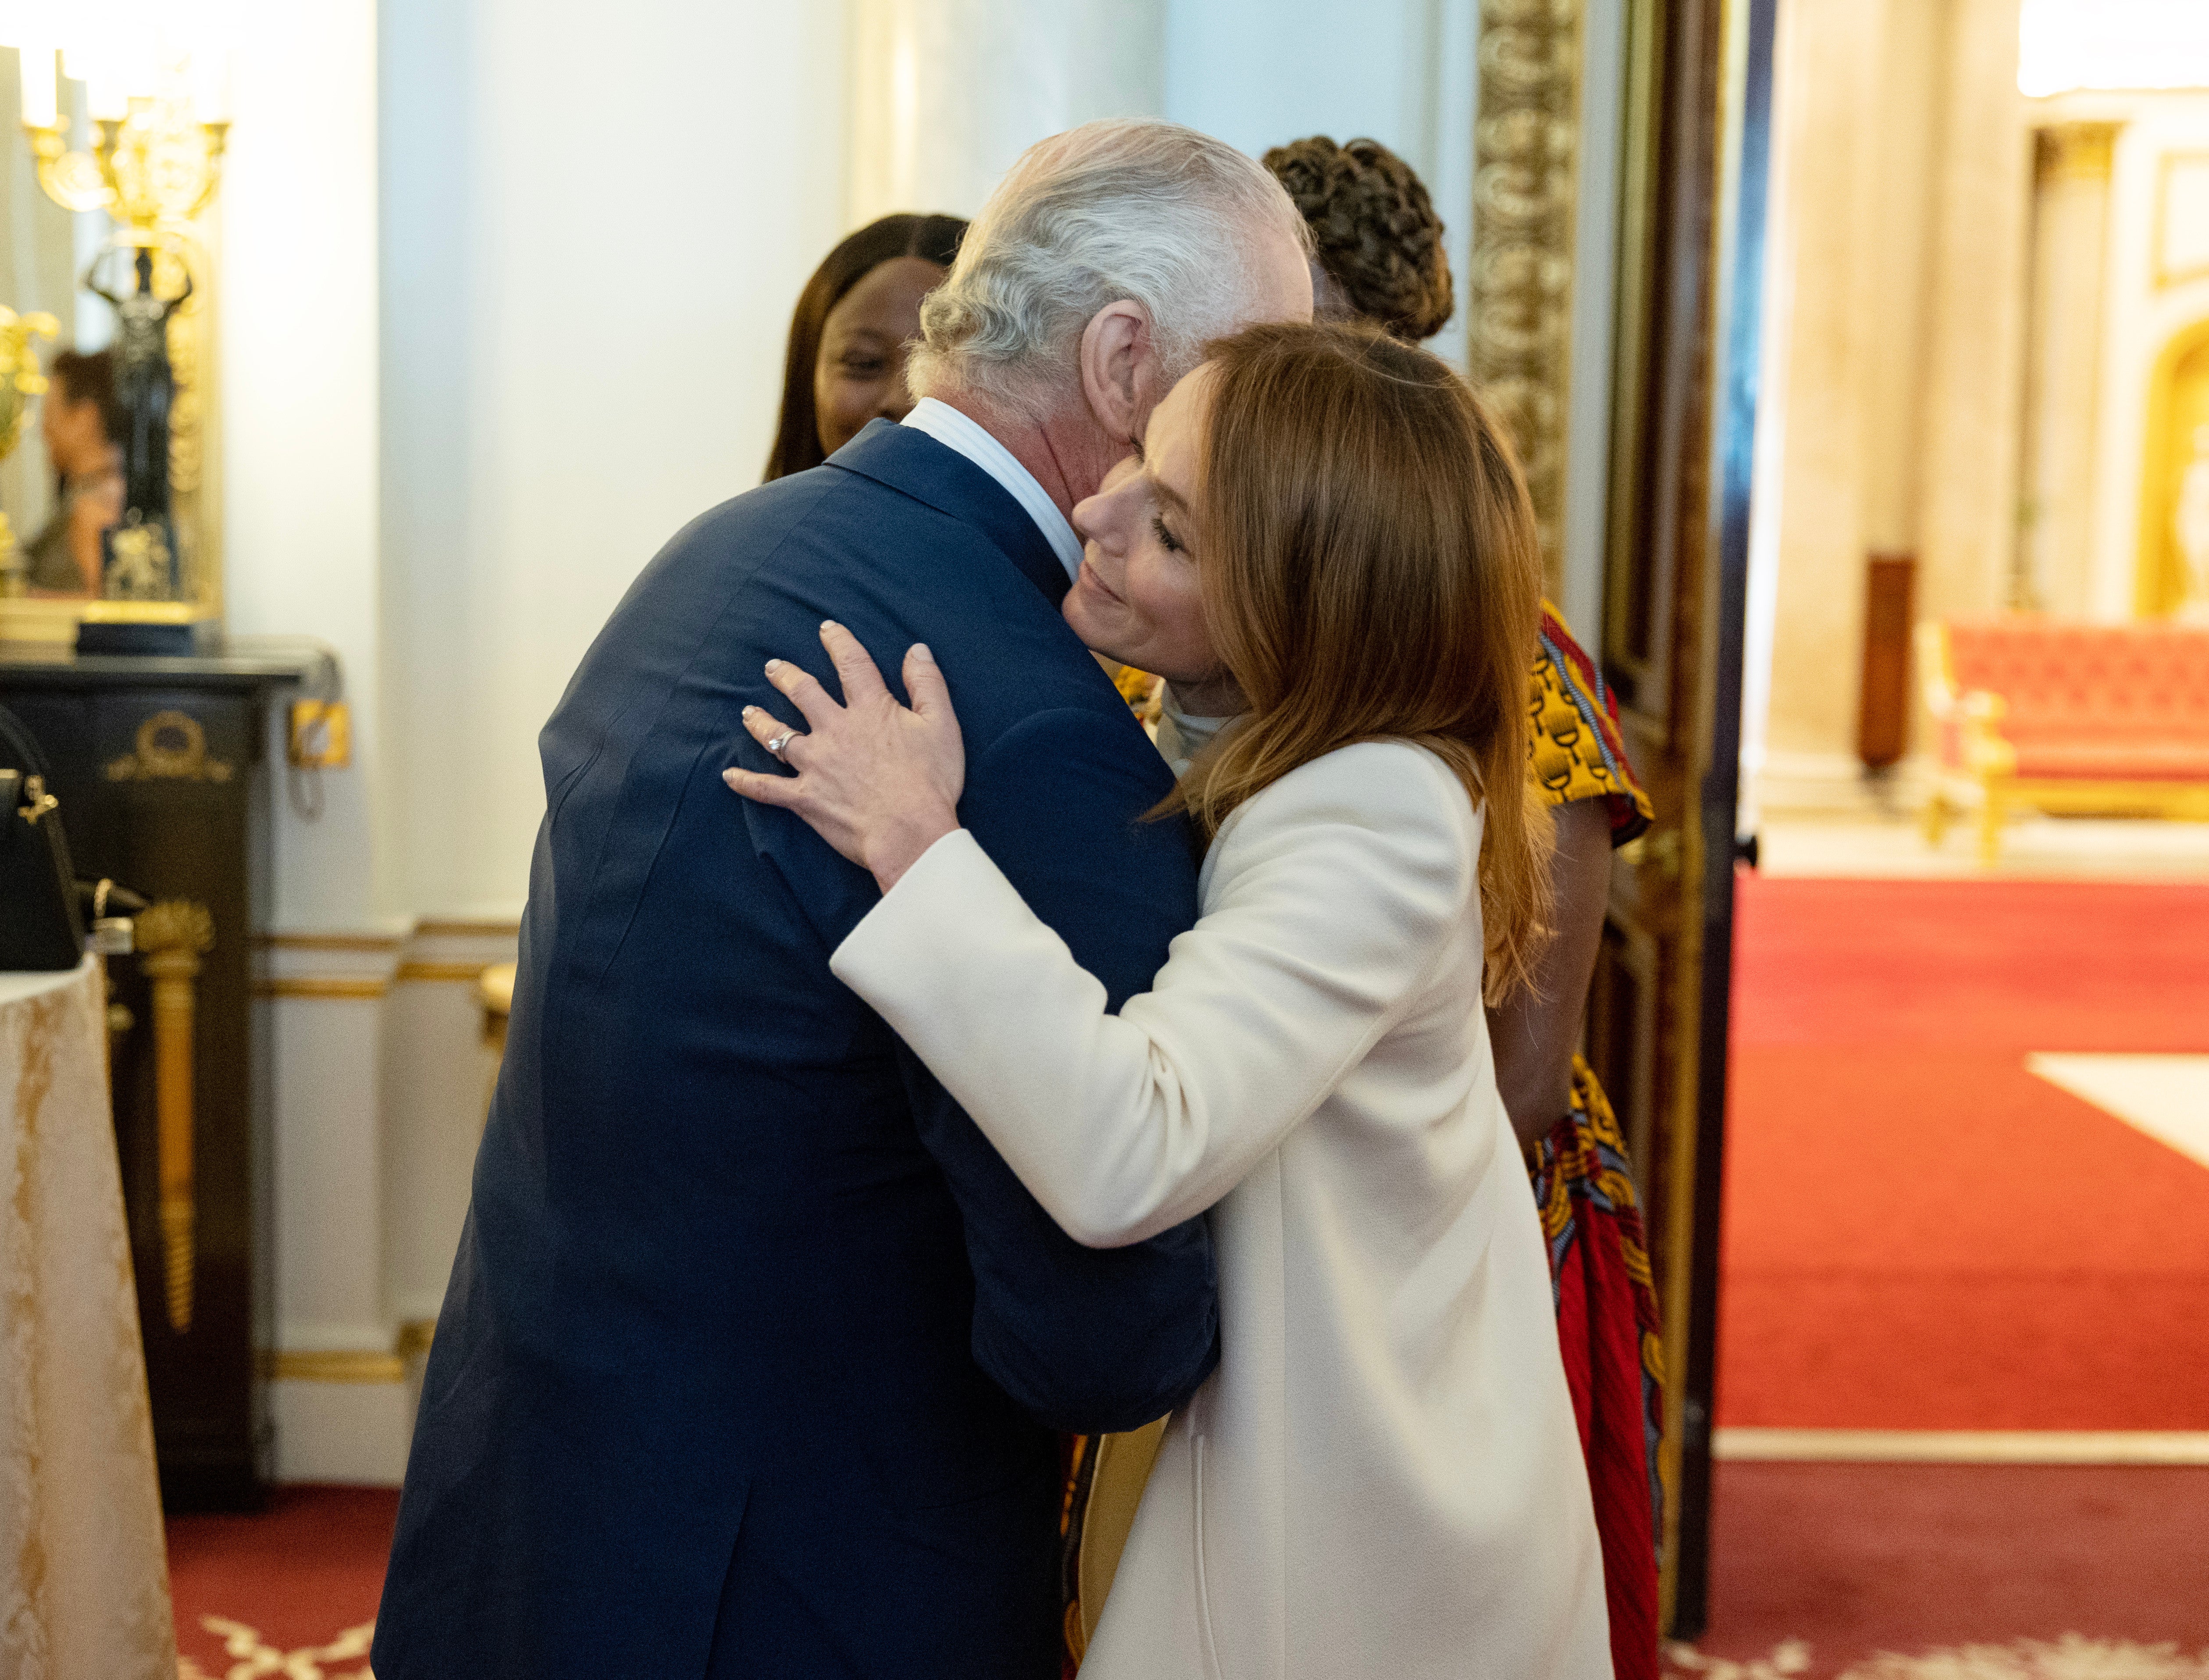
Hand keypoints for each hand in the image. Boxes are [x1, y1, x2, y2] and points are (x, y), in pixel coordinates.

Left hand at [723, 621, 965, 891]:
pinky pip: (767, 788)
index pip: (851, 665)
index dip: (839, 642)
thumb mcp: (942, 725)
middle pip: (803, 693)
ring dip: (761, 722)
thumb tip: (916, 650)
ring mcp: (816, 764)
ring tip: (748, 713)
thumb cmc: (930, 781)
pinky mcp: (805, 798)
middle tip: (772, 667)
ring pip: (778, 736)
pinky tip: (729, 776)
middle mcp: (835, 730)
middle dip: (785, 676)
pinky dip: (746, 783)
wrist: (910, 833)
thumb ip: (928, 684)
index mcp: (870, 710)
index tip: (827, 628)